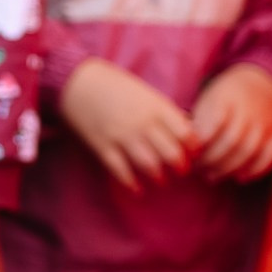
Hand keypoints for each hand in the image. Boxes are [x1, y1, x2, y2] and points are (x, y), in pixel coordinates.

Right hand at [59, 57, 196, 190]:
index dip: (193, 148)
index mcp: (156, 108)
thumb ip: (164, 112)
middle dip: (180, 166)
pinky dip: (130, 182)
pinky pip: (120, 170)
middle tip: (180, 170)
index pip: (186, 134)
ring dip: (158, 176)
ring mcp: (121, 136)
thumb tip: (184, 131)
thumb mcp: (145, 93)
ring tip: (161, 179)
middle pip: (171, 153)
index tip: (193, 153)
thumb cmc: (115, 85)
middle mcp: (142, 123)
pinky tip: (137, 189)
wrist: (77, 82)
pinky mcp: (102, 146)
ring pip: (149, 164)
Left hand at [192, 64, 271, 181]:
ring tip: (211, 177)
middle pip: (231, 141)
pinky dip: (255, 170)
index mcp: (227, 99)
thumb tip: (179, 146)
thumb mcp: (207, 99)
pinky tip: (239, 178)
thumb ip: (197, 120)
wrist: (261, 85)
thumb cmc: (224, 97)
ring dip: (228, 168)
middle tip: (197, 169)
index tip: (187, 153)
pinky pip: (269, 155)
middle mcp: (249, 111)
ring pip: (249, 150)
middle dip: (211, 159)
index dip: (201, 142)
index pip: (215, 123)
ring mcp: (265, 123)